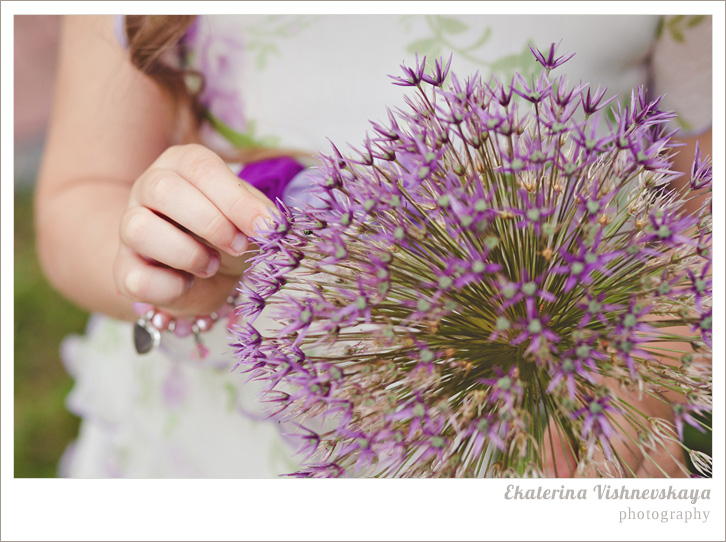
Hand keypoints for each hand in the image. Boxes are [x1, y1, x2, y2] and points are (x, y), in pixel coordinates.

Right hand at [114, 144, 273, 315]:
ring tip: (211, 265)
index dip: (235, 200)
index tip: (266, 228)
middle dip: (211, 223)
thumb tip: (270, 224)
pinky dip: (171, 287)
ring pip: (138, 229)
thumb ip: (258, 215)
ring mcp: (129, 228)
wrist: (206, 279)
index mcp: (182, 165)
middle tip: (240, 246)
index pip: (201, 167)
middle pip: (163, 189)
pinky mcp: (124, 269)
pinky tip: (188, 283)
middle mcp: (148, 188)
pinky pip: (137, 278)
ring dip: (187, 254)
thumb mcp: (248, 218)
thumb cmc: (227, 236)